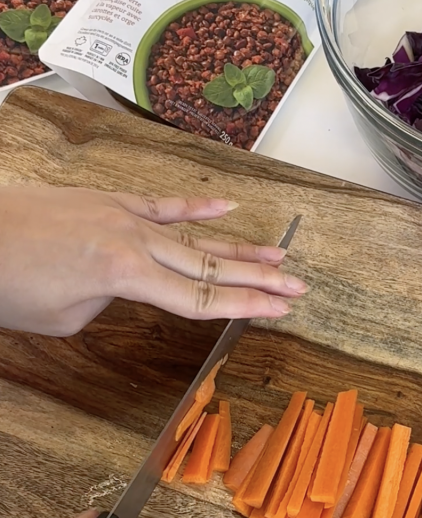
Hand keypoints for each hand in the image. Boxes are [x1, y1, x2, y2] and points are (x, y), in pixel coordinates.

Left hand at [0, 184, 306, 335]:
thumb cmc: (7, 285)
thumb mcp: (65, 318)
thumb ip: (109, 302)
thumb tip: (125, 287)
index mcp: (124, 274)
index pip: (199, 298)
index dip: (244, 307)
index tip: (279, 312)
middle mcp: (132, 239)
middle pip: (209, 266)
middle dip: (257, 279)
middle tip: (297, 287)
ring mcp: (122, 214)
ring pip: (193, 235)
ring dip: (238, 247)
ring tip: (279, 254)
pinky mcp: (106, 200)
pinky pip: (161, 204)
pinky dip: (195, 206)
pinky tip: (226, 208)